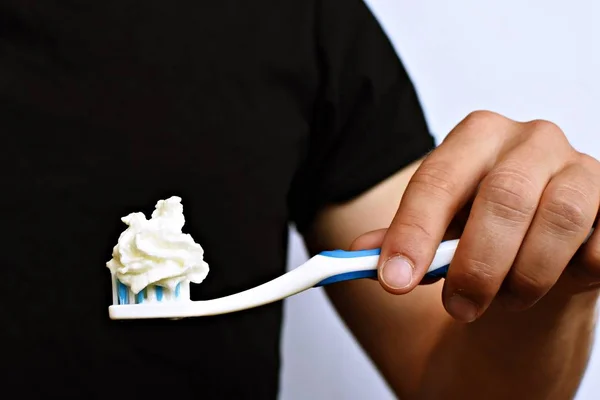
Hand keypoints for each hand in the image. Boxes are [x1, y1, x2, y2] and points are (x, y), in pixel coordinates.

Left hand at [357, 111, 599, 321]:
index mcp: (477, 137)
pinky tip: (556, 279)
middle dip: (476, 264)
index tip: (393, 279)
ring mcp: (581, 169)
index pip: (438, 178)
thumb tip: (360, 254)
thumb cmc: (483, 229)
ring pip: (559, 219)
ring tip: (505, 300)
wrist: (539, 243)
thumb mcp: (437, 229)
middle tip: (456, 308)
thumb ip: (399, 240)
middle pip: (504, 196)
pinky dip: (576, 270)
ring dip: (525, 274)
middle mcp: (531, 141)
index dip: (413, 231)